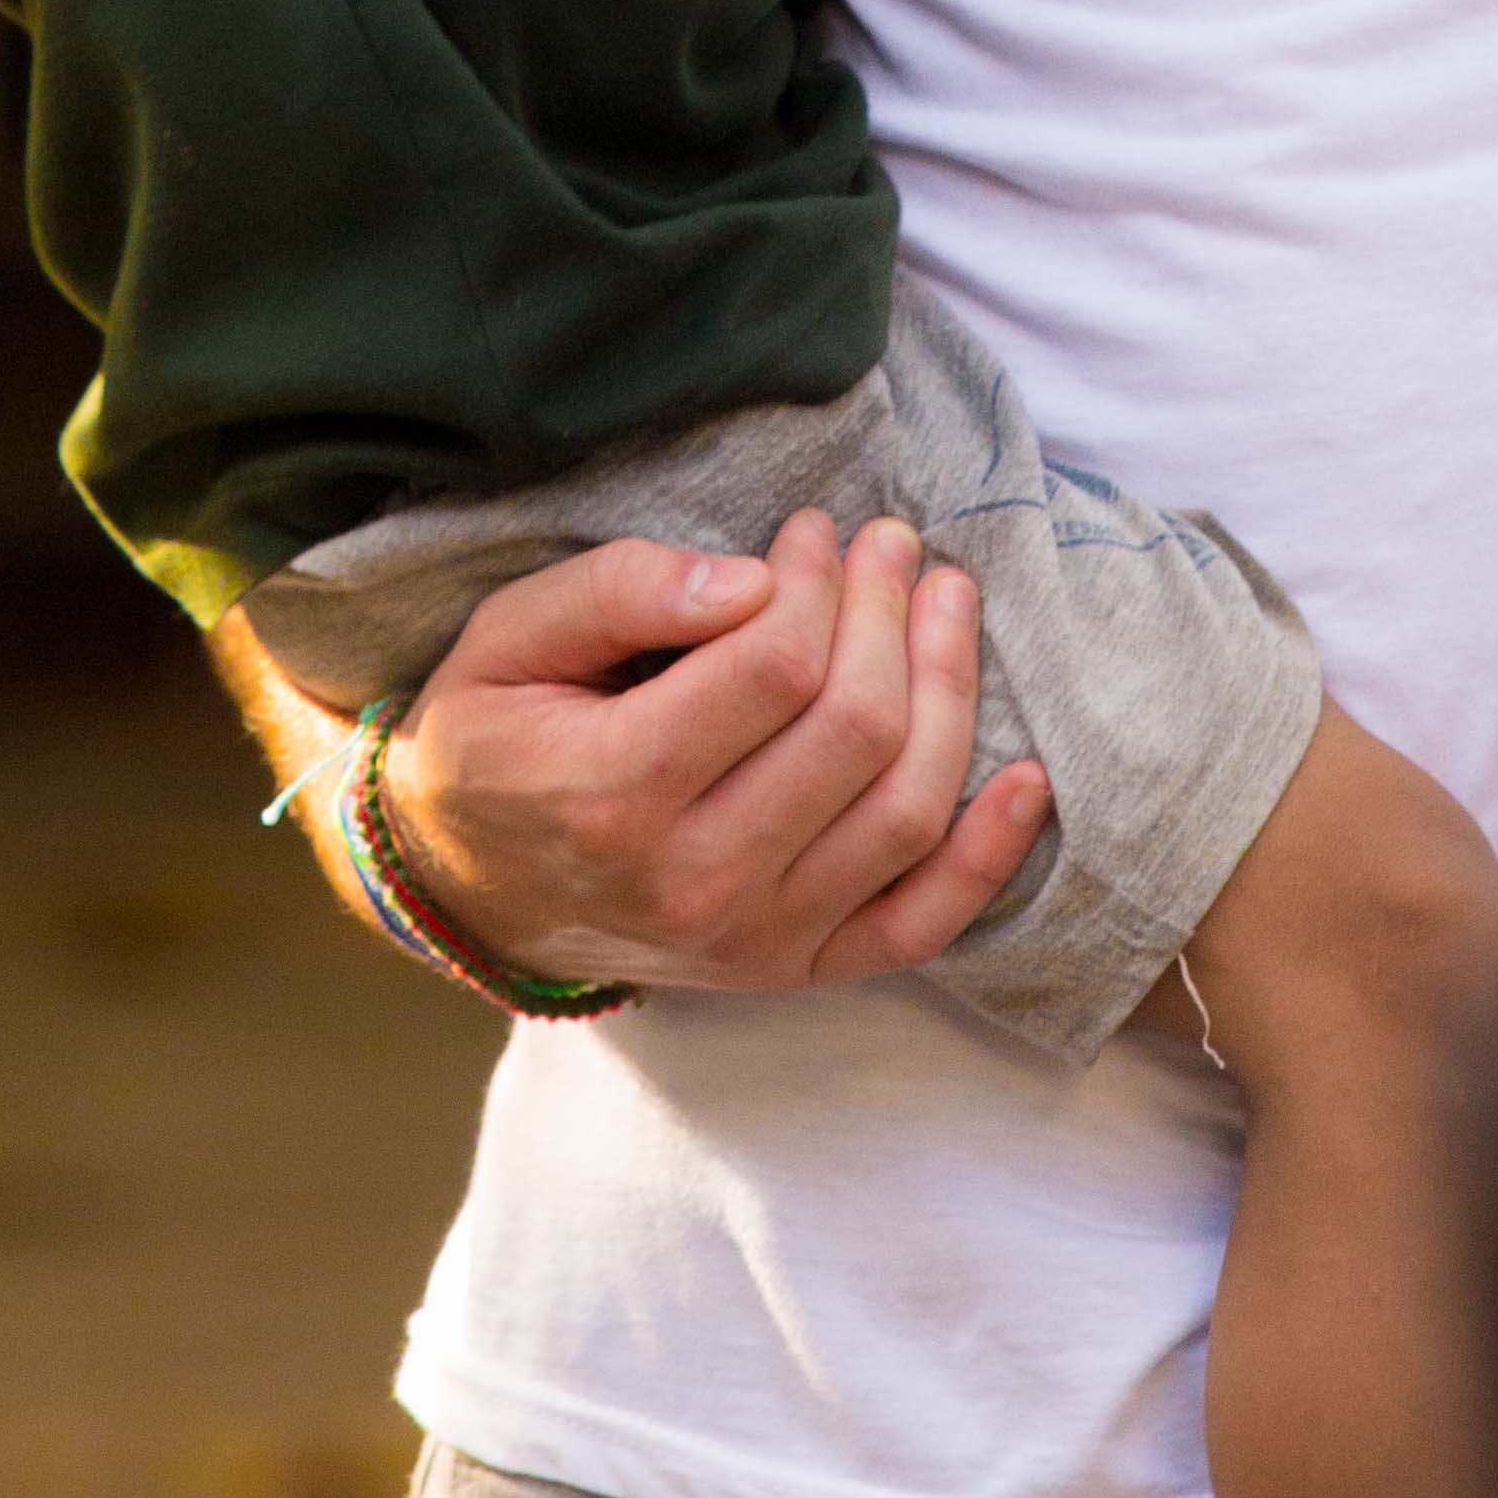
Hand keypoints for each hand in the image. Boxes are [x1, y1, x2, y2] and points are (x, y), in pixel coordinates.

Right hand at [381, 508, 1053, 994]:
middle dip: (891, 611)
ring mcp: (756, 941)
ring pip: (905, 810)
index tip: (810, 529)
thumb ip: (617, 591)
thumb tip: (744, 580)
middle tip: (889, 541)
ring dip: (952, 689)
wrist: (469, 890)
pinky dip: (989, 854)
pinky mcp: (798, 968)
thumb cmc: (494, 740)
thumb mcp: (505, 639)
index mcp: (615, 795)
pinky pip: (921, 924)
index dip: (814, 580)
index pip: (775, 668)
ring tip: (947, 599)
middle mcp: (696, 884)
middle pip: (856, 731)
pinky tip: (1028, 775)